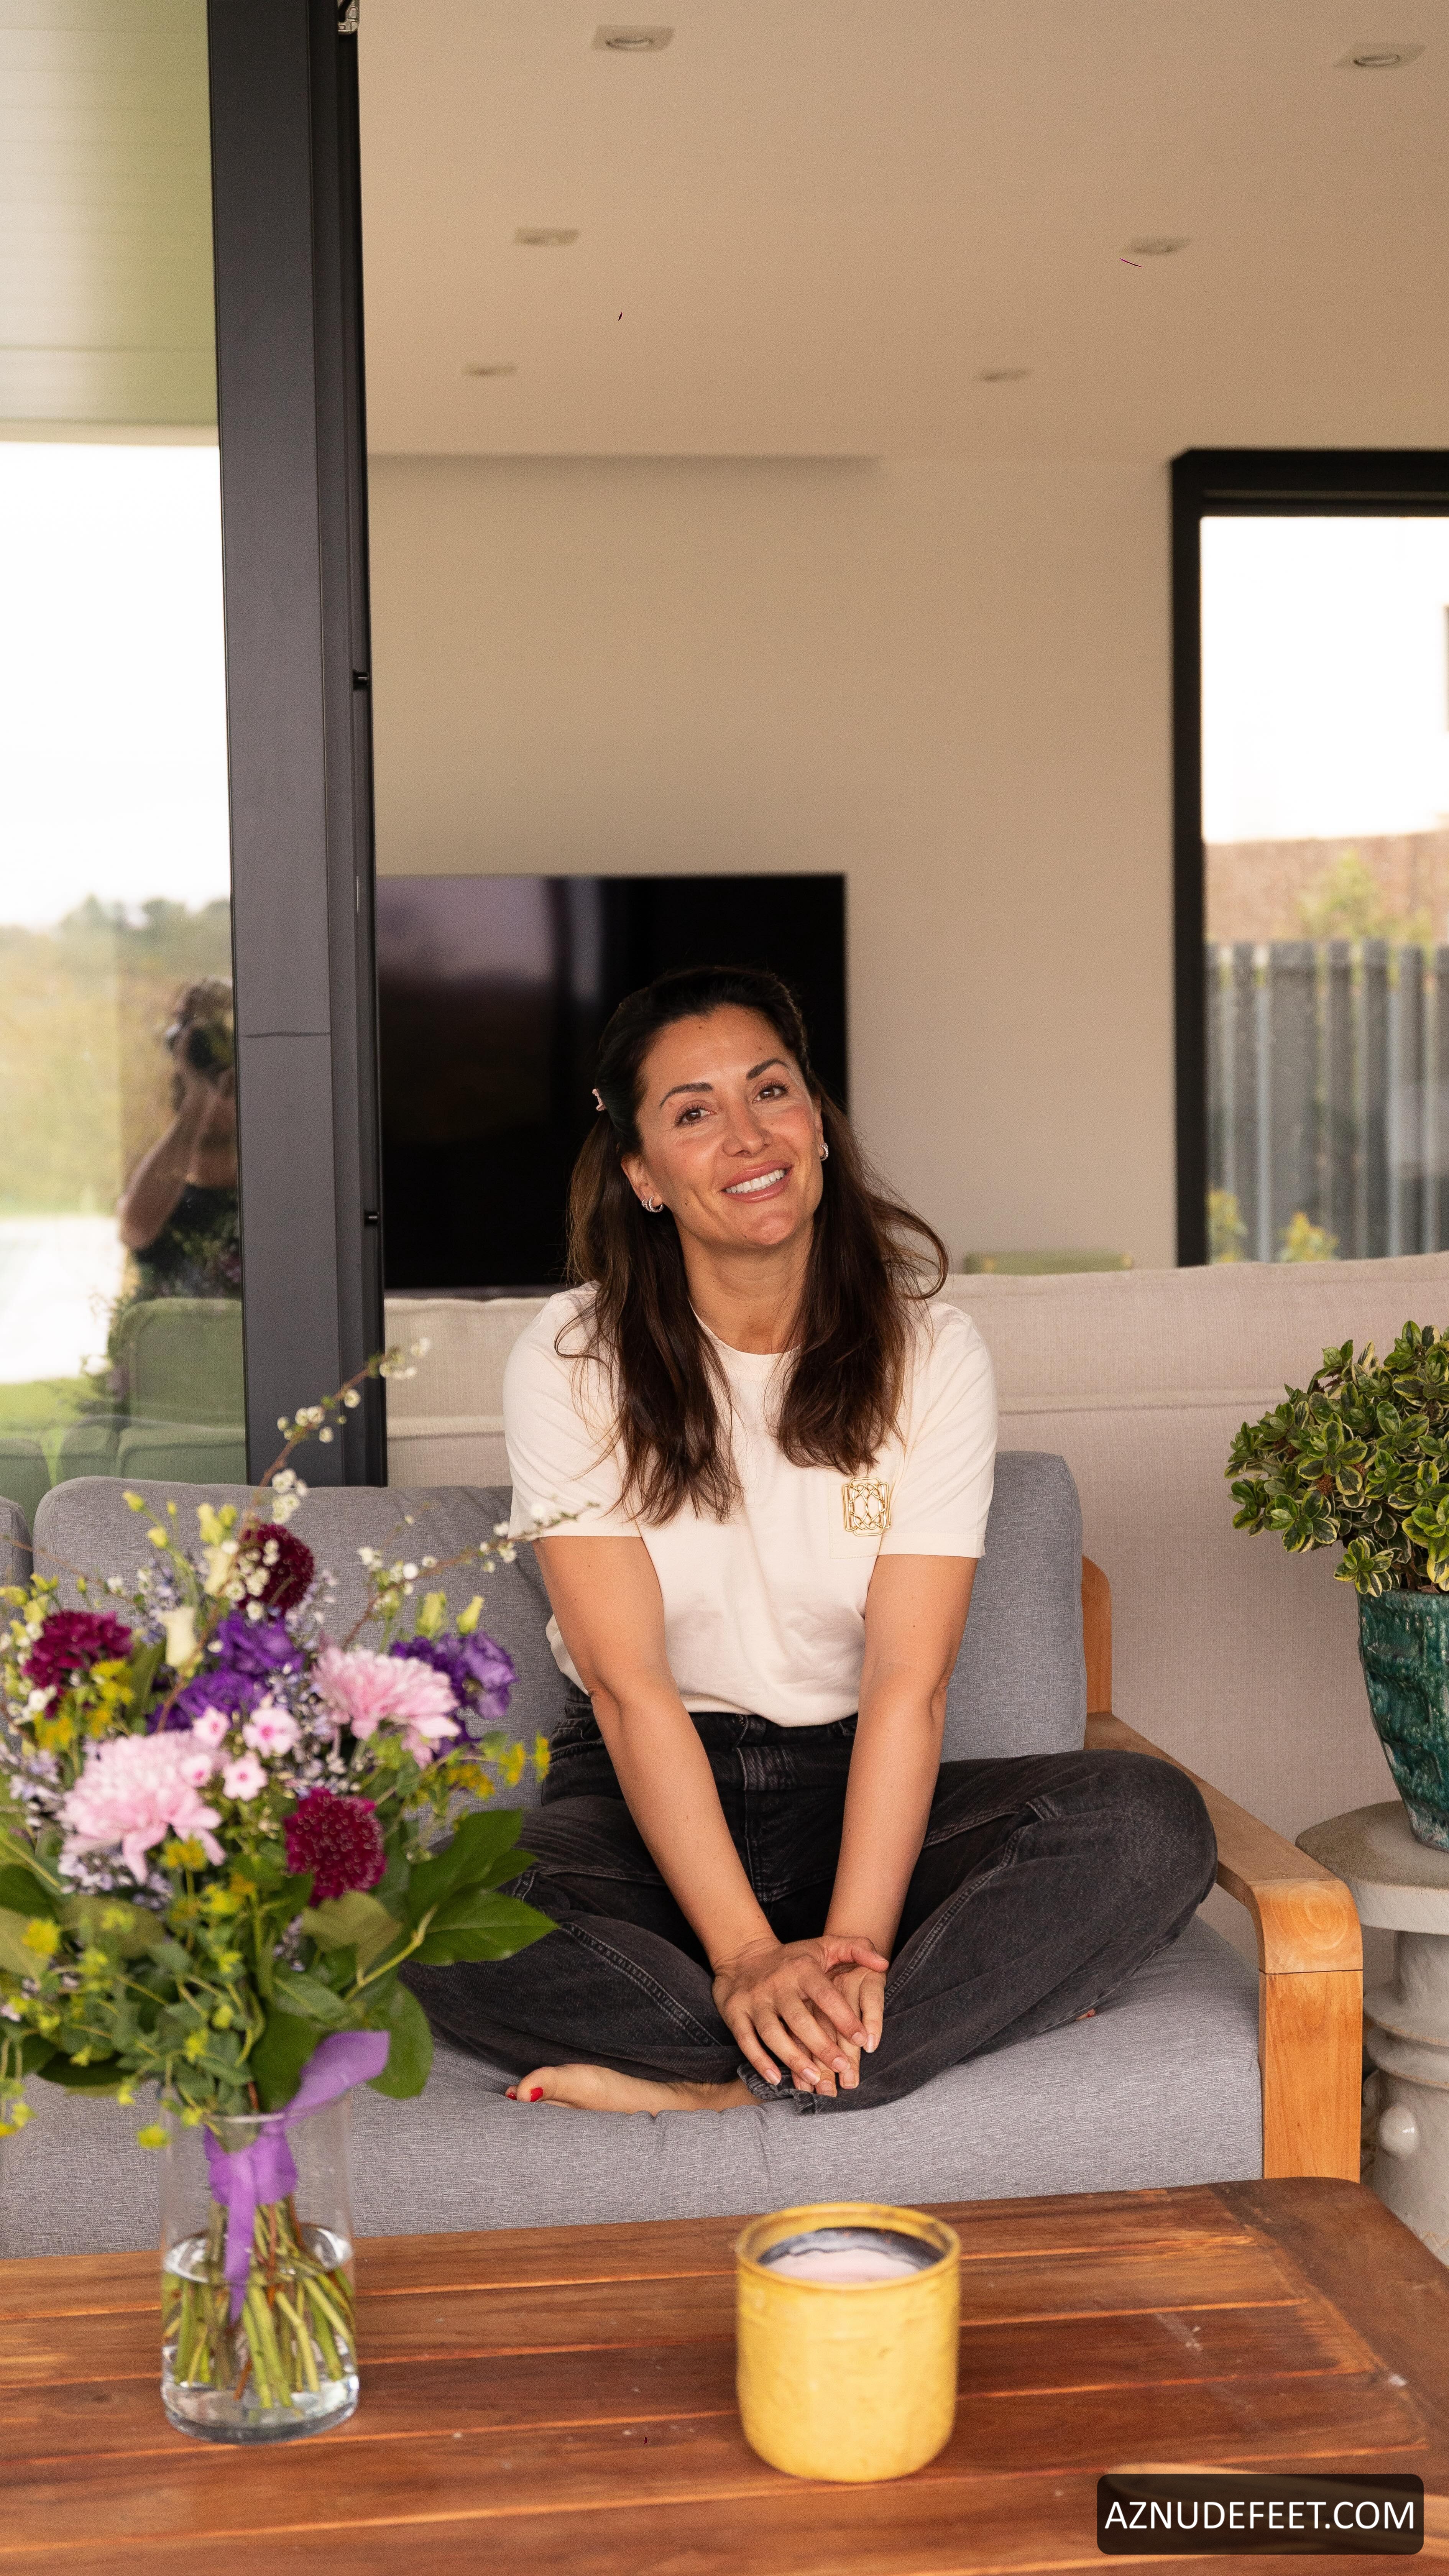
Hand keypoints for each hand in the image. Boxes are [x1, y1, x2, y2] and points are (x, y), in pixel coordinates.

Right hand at [711, 1933, 887, 2096]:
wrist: (742, 1953)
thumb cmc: (793, 1957)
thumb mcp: (825, 1945)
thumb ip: (857, 1949)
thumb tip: (884, 1964)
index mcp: (802, 1969)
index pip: (825, 1995)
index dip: (844, 2017)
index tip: (862, 2039)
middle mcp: (777, 1984)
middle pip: (798, 2018)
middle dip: (821, 2045)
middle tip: (841, 2067)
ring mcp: (754, 1999)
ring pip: (771, 2032)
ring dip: (792, 2057)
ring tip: (814, 2079)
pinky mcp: (735, 2012)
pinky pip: (746, 2040)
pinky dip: (759, 2061)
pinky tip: (776, 2079)